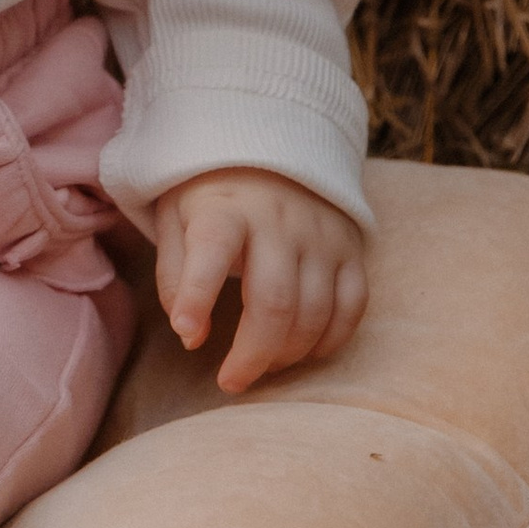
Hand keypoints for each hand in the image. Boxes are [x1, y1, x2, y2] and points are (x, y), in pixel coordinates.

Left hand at [149, 169, 367, 395]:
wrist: (272, 146)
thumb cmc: (213, 200)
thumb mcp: (175, 221)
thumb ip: (175, 278)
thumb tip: (192, 338)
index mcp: (225, 209)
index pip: (211, 252)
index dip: (197, 295)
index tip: (186, 334)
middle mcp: (279, 220)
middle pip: (274, 301)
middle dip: (252, 355)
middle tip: (231, 381)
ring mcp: (321, 235)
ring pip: (315, 311)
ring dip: (288, 353)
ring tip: (262, 364)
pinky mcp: (351, 249)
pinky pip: (353, 306)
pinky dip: (331, 341)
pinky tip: (304, 352)